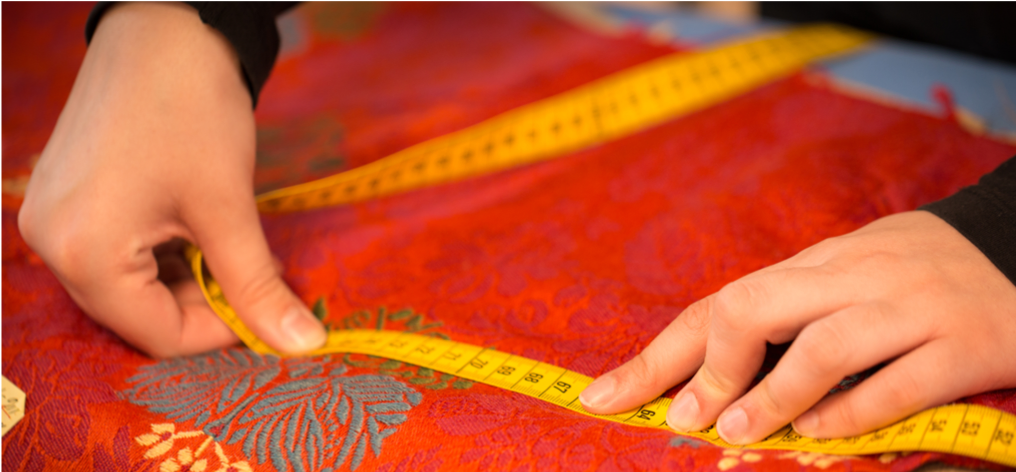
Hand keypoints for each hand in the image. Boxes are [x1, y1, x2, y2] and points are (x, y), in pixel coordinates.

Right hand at [18, 2, 324, 356]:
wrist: (164, 27)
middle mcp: (51, 244)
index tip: (265, 312)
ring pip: (129, 285)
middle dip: (204, 302)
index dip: (220, 332)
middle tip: (253, 273)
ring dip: (186, 276)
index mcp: (84, 252)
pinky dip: (162, 252)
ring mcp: (52, 220)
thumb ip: (257, 285)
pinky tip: (198, 224)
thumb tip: (302, 345)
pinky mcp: (64, 199)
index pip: (156, 334)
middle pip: (137, 313)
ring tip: (229, 239)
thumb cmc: (191, 110)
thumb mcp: (228, 208)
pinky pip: (115, 252)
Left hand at [579, 211, 1015, 443]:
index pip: (720, 304)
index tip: (604, 398)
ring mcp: (910, 309)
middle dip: (708, 365)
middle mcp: (854, 278)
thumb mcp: (846, 281)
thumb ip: (788, 317)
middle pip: (757, 305)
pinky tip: (818, 437)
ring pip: (825, 346)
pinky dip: (851, 414)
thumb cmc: (916, 279)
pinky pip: (898, 384)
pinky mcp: (965, 346)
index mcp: (817, 265)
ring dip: (772, 396)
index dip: (658, 356)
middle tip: (685, 418)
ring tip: (736, 433)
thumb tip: (710, 375)